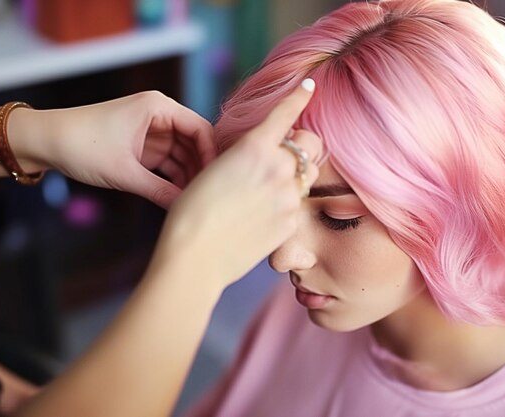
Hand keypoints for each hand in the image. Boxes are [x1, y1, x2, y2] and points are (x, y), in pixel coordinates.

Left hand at [10, 91, 214, 208]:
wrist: (45, 142)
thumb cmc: (82, 146)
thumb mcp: (124, 172)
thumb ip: (159, 191)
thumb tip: (186, 210)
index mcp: (158, 108)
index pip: (200, 128)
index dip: (212, 154)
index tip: (216, 180)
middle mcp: (159, 116)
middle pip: (195, 142)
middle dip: (202, 167)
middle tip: (209, 194)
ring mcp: (152, 132)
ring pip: (183, 154)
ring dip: (188, 175)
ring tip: (195, 199)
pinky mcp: (143, 147)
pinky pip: (168, 162)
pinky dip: (174, 178)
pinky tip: (180, 196)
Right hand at [152, 80, 321, 287]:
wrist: (196, 256)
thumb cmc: (192, 212)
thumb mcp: (213, 169)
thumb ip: (246, 156)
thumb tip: (263, 154)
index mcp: (255, 147)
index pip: (287, 113)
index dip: (299, 96)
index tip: (310, 87)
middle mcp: (279, 168)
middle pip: (311, 143)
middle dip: (301, 145)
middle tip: (283, 155)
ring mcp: (289, 197)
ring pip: (309, 175)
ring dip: (297, 174)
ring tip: (271, 188)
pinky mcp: (291, 223)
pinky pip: (299, 205)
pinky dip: (286, 205)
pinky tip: (261, 216)